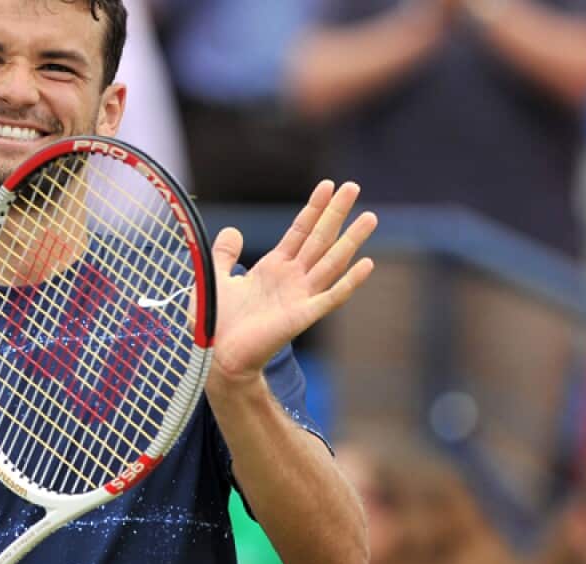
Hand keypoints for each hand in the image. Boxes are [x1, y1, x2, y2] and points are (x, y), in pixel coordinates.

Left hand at [205, 181, 375, 391]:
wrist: (216, 355)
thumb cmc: (217, 322)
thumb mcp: (216, 277)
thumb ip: (224, 254)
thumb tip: (232, 230)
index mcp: (273, 268)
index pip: (299, 231)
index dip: (313, 208)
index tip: (328, 185)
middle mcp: (291, 279)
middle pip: (319, 239)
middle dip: (336, 213)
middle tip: (354, 187)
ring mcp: (300, 297)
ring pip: (331, 262)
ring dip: (351, 240)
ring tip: (370, 217)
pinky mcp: (302, 317)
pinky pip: (330, 298)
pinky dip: (349, 282)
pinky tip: (367, 265)